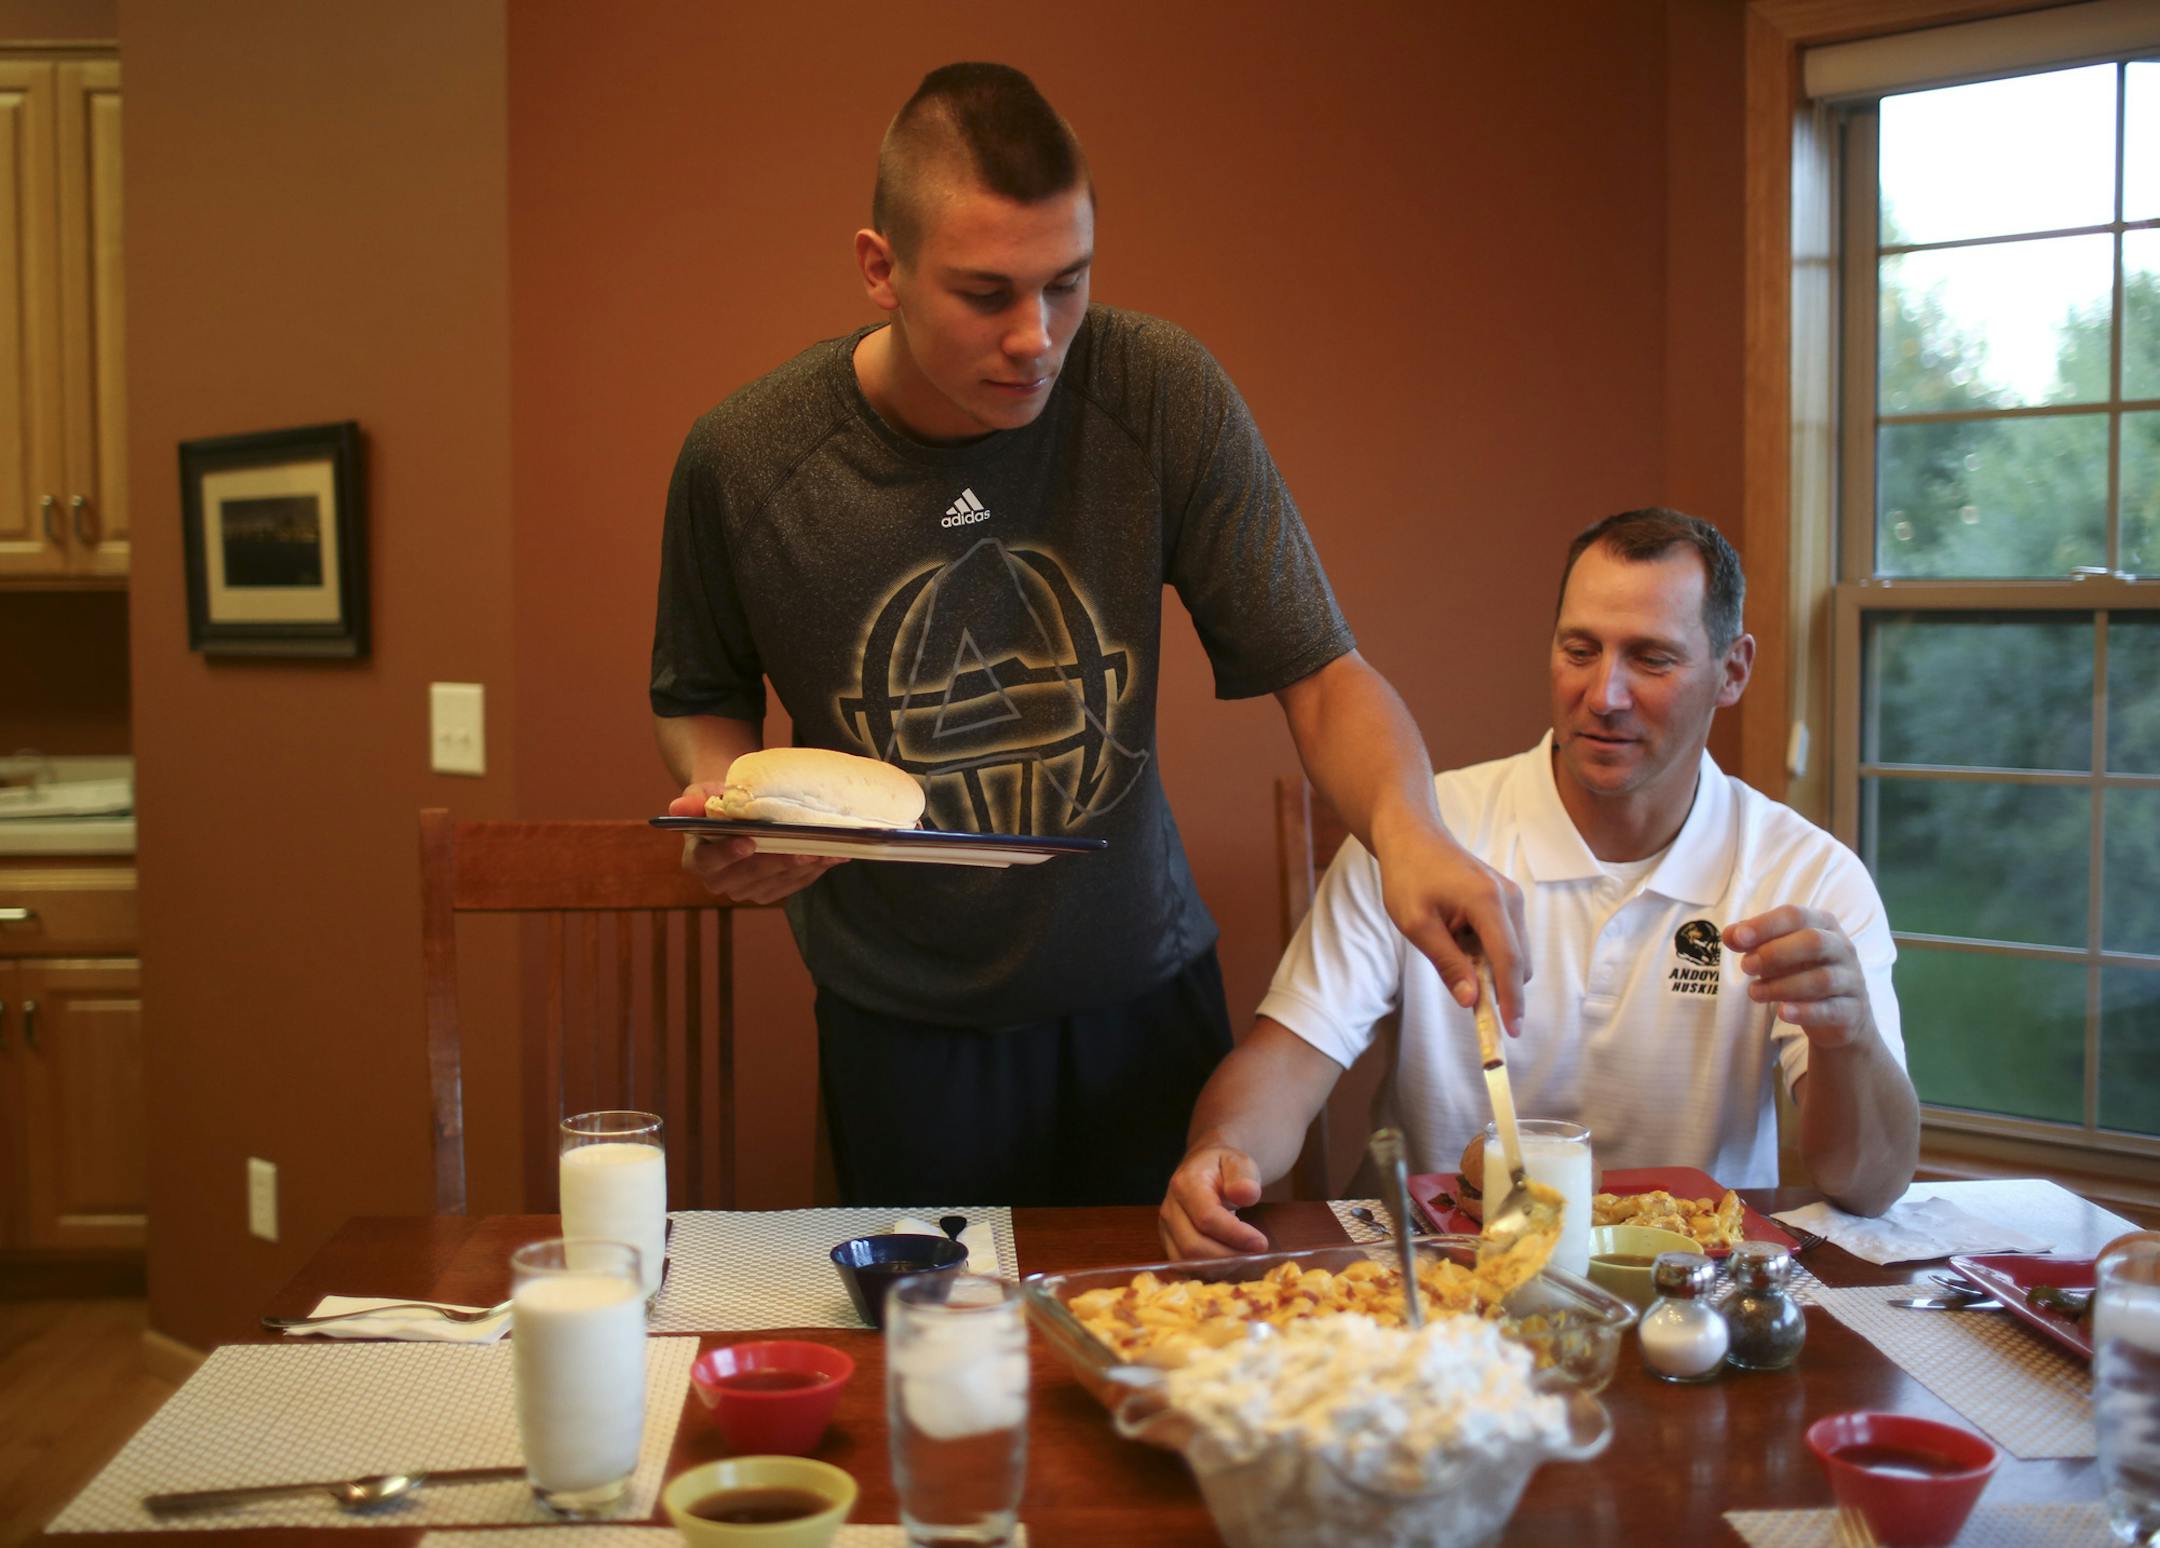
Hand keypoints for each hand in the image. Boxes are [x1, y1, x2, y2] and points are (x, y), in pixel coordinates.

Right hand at [670, 783, 845, 903]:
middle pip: (749, 876)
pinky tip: (835, 856)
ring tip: (826, 850)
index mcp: (697, 860)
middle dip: (778, 863)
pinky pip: (794, 885)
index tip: (749, 842)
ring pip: (776, 884)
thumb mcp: (704, 794)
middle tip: (803, 849)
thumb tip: (676, 808)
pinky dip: (816, 871)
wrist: (739, 811)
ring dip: (803, 868)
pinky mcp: (771, 892)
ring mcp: (746, 891)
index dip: (728, 854)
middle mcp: (719, 882)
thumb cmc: (720, 800)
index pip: (709, 862)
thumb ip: (693, 801)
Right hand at [1159, 1145, 1268, 1258]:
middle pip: (1193, 1246)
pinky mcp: (1169, 1245)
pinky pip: (1187, 1267)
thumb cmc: (1223, 1167)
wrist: (1203, 1168)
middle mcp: (1169, 1209)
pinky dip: (1210, 1271)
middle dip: (1228, 1256)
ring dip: (1220, 1267)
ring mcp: (1166, 1229)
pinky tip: (1230, 1263)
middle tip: (1255, 1254)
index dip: (1235, 1234)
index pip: (1206, 1218)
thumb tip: (1246, 1194)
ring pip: (1188, 1261)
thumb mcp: (1239, 1162)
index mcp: (1185, 1184)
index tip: (1261, 1242)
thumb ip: (1243, 1176)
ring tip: (1244, 1257)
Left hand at [1374, 824, 1529, 1034]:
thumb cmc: (1408, 875)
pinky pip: (1506, 939)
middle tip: (1471, 1005)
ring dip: (1491, 969)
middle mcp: (1508, 898)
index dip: (1511, 1000)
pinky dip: (1489, 953)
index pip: (1508, 961)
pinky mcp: (1506, 899)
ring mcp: (1510, 897)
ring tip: (1448, 951)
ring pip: (1515, 952)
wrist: (1412, 835)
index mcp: (1487, 902)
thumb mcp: (1416, 924)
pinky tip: (1456, 940)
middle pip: (1519, 961)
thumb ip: (1446, 963)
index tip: (1510, 1031)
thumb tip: (1471, 1001)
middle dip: (1502, 989)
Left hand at [1724, 906, 1872, 1047]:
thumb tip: (1729, 935)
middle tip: (1745, 967)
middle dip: (1775, 953)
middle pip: (1813, 942)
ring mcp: (1852, 979)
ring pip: (1822, 979)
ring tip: (1754, 992)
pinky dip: (1805, 1011)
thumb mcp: (1777, 952)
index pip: (1795, 916)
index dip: (1765, 925)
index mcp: (1823, 925)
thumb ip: (1753, 941)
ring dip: (1782, 986)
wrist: (1840, 1014)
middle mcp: (1842, 948)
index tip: (1737, 939)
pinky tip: (1782, 1013)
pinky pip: (1832, 1009)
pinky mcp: (1853, 1010)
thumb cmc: (1803, 972)